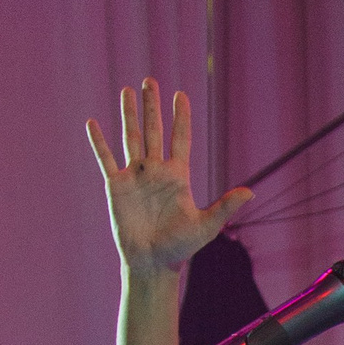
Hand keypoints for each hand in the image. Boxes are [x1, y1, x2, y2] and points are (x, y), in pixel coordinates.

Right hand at [85, 81, 251, 278]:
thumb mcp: (207, 225)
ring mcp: (135, 177)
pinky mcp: (116, 187)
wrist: (153, 263)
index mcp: (178, 176)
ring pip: (131, 138)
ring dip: (128, 114)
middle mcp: (156, 171)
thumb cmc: (181, 247)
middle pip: (154, 130)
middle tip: (151, 81)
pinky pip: (106, 159)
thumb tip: (251, 192)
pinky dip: (99, 142)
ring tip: (127, 91)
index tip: (181, 95)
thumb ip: (225, 206)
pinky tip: (92, 123)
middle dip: (152, 106)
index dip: (181, 117)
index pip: (180, 138)